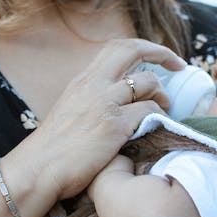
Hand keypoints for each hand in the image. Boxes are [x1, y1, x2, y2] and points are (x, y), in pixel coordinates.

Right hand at [25, 38, 184, 199]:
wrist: (37, 170)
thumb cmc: (53, 150)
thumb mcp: (71, 110)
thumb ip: (92, 99)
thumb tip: (117, 99)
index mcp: (83, 80)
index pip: (117, 47)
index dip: (144, 47)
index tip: (160, 57)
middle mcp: (94, 85)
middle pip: (133, 50)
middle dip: (162, 52)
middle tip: (179, 65)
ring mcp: (104, 104)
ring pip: (148, 83)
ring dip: (163, 95)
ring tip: (165, 110)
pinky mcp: (114, 127)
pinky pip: (150, 111)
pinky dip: (159, 118)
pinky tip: (156, 128)